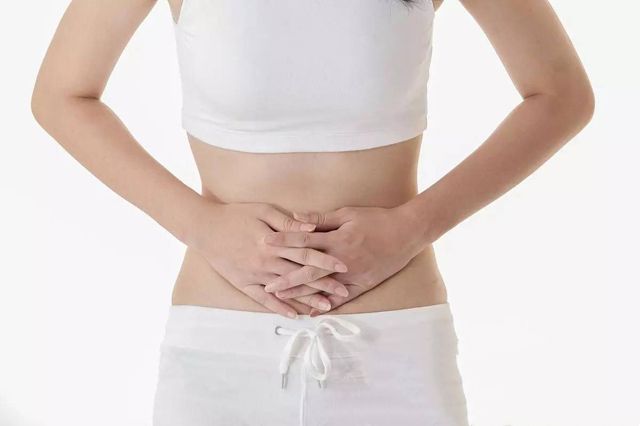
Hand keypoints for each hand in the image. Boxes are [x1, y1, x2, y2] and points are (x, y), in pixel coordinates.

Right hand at [188, 200, 350, 317]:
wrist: (204, 229)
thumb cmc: (235, 215)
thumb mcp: (262, 211)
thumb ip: (287, 222)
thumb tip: (311, 228)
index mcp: (273, 242)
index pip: (306, 253)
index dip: (326, 260)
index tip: (344, 267)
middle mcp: (266, 261)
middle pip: (301, 275)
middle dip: (323, 284)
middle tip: (343, 293)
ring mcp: (255, 275)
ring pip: (286, 290)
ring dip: (306, 299)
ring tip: (325, 308)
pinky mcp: (244, 283)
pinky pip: (264, 300)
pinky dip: (279, 307)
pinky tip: (294, 314)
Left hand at [263, 204, 427, 314]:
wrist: (407, 233)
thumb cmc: (377, 219)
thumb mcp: (348, 214)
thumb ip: (321, 219)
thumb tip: (295, 217)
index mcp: (337, 240)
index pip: (304, 242)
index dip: (283, 243)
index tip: (264, 245)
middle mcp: (342, 260)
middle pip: (308, 271)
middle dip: (286, 279)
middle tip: (267, 286)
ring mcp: (353, 275)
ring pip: (322, 287)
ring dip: (301, 294)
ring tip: (282, 300)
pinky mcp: (363, 284)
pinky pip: (342, 298)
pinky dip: (326, 304)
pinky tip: (312, 311)